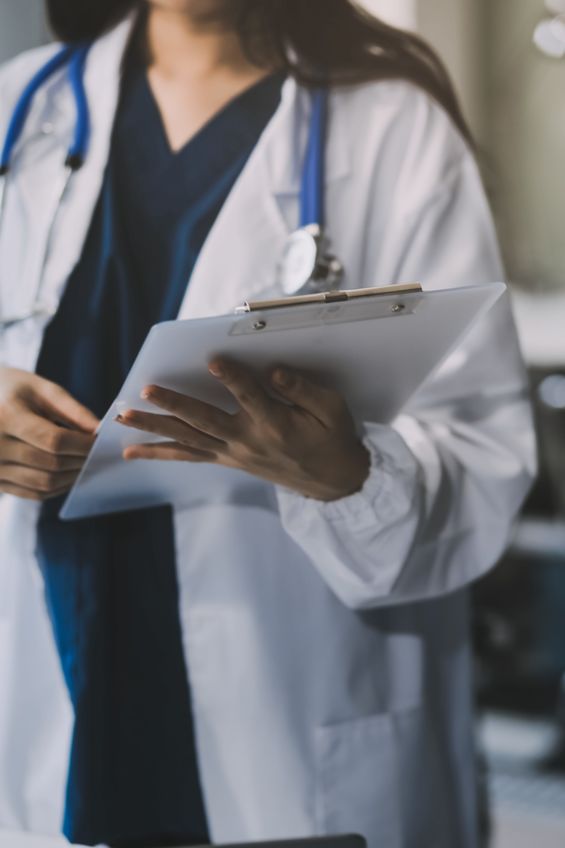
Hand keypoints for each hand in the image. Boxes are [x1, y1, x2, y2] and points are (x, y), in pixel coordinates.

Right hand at [0, 367, 98, 500]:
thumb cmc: (12, 390)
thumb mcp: (41, 389)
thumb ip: (73, 411)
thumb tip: (100, 432)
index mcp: (5, 416)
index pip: (53, 440)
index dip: (82, 445)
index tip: (100, 443)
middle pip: (51, 464)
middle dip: (81, 461)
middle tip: (99, 456)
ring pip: (44, 483)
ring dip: (72, 477)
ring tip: (87, 465)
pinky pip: (33, 493)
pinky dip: (57, 487)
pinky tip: (69, 474)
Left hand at [117, 360, 369, 501]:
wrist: (330, 480)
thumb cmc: (331, 436)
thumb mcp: (331, 409)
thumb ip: (303, 390)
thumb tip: (275, 371)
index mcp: (276, 424)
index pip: (250, 397)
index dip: (233, 378)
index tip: (214, 359)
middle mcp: (249, 441)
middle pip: (205, 421)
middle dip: (174, 404)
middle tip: (146, 389)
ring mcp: (233, 454)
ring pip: (188, 439)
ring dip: (154, 428)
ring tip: (123, 417)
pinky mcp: (226, 460)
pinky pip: (188, 456)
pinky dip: (159, 453)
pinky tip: (132, 451)